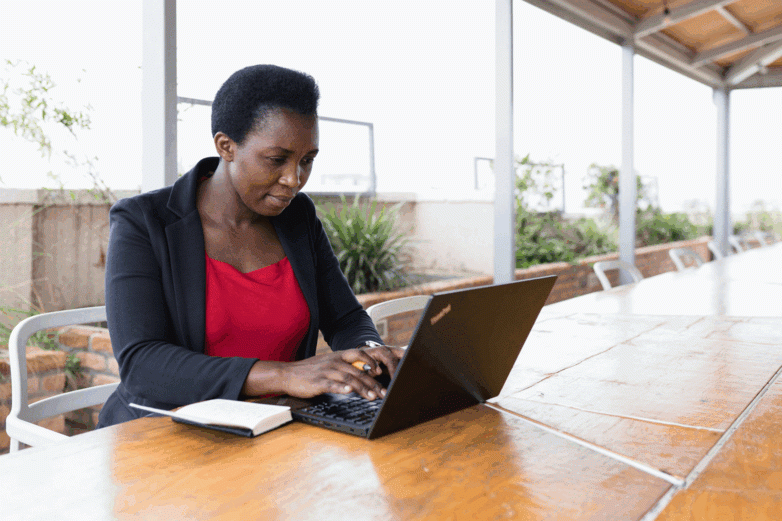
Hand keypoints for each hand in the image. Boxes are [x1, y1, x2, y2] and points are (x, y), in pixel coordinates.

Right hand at [277, 346, 402, 400]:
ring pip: (349, 378)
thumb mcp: (329, 364)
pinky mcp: (318, 382)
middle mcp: (334, 362)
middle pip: (358, 371)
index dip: (372, 361)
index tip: (381, 372)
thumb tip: (363, 374)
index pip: (360, 353)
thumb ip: (345, 366)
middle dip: (373, 382)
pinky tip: (349, 392)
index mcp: (338, 356)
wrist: (287, 374)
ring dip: (363, 388)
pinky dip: (342, 388)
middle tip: (383, 392)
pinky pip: (332, 384)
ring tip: (373, 396)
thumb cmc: (310, 371)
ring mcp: (326, 371)